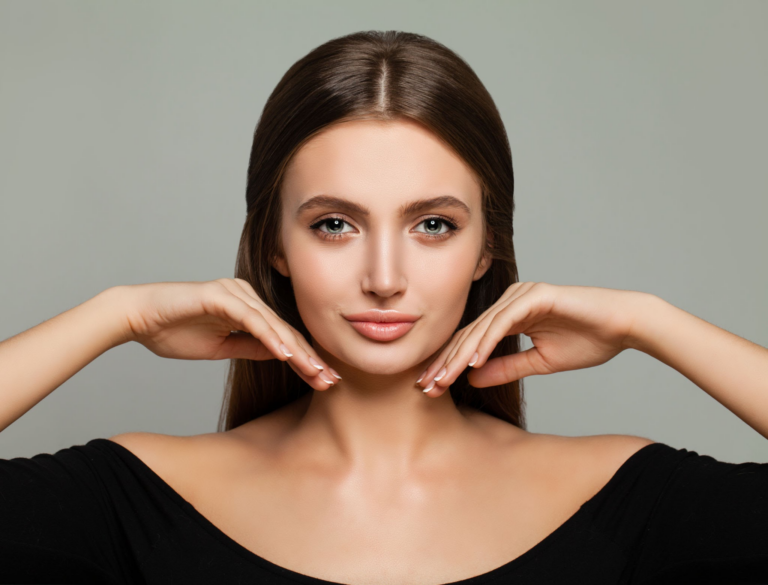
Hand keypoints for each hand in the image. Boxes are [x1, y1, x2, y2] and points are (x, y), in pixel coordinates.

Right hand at [120, 278, 338, 389]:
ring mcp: (234, 292)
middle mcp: (245, 295)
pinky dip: (269, 337)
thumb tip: (281, 355)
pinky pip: (251, 318)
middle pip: (285, 329)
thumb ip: (251, 346)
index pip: (282, 336)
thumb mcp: (221, 346)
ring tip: (315, 372)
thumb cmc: (173, 330)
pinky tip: (285, 355)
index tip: (323, 381)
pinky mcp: (220, 295)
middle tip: (330, 381)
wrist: (136, 317)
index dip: (304, 359)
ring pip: (273, 324)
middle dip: (308, 357)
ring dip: (295, 350)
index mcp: (247, 306)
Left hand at [418, 282, 651, 395]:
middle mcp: (511, 301)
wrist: (624, 325)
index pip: (472, 341)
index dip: (451, 364)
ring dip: (461, 355)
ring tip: (442, 379)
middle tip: (425, 387)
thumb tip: (472, 378)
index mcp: (510, 315)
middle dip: (446, 362)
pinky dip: (487, 341)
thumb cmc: (588, 341)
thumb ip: (505, 367)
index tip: (432, 387)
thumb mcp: (539, 362)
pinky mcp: (535, 295)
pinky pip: (505, 321)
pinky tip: (473, 362)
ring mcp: (522, 295)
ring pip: (482, 328)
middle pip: (470, 334)